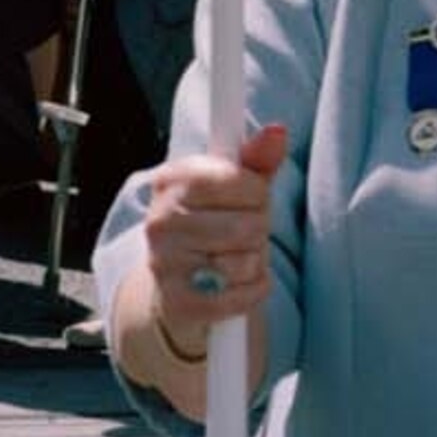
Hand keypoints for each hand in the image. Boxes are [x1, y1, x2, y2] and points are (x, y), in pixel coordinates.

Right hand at [142, 122, 287, 348]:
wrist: (178, 277)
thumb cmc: (215, 217)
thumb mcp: (235, 181)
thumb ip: (258, 158)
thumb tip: (277, 132)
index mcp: (172, 179)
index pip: (238, 180)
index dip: (256, 190)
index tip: (249, 195)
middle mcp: (159, 221)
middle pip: (248, 225)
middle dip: (259, 227)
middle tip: (244, 229)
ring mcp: (164, 265)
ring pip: (245, 262)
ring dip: (255, 260)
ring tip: (238, 254)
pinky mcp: (177, 304)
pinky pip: (238, 298)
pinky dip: (253, 291)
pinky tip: (241, 282)